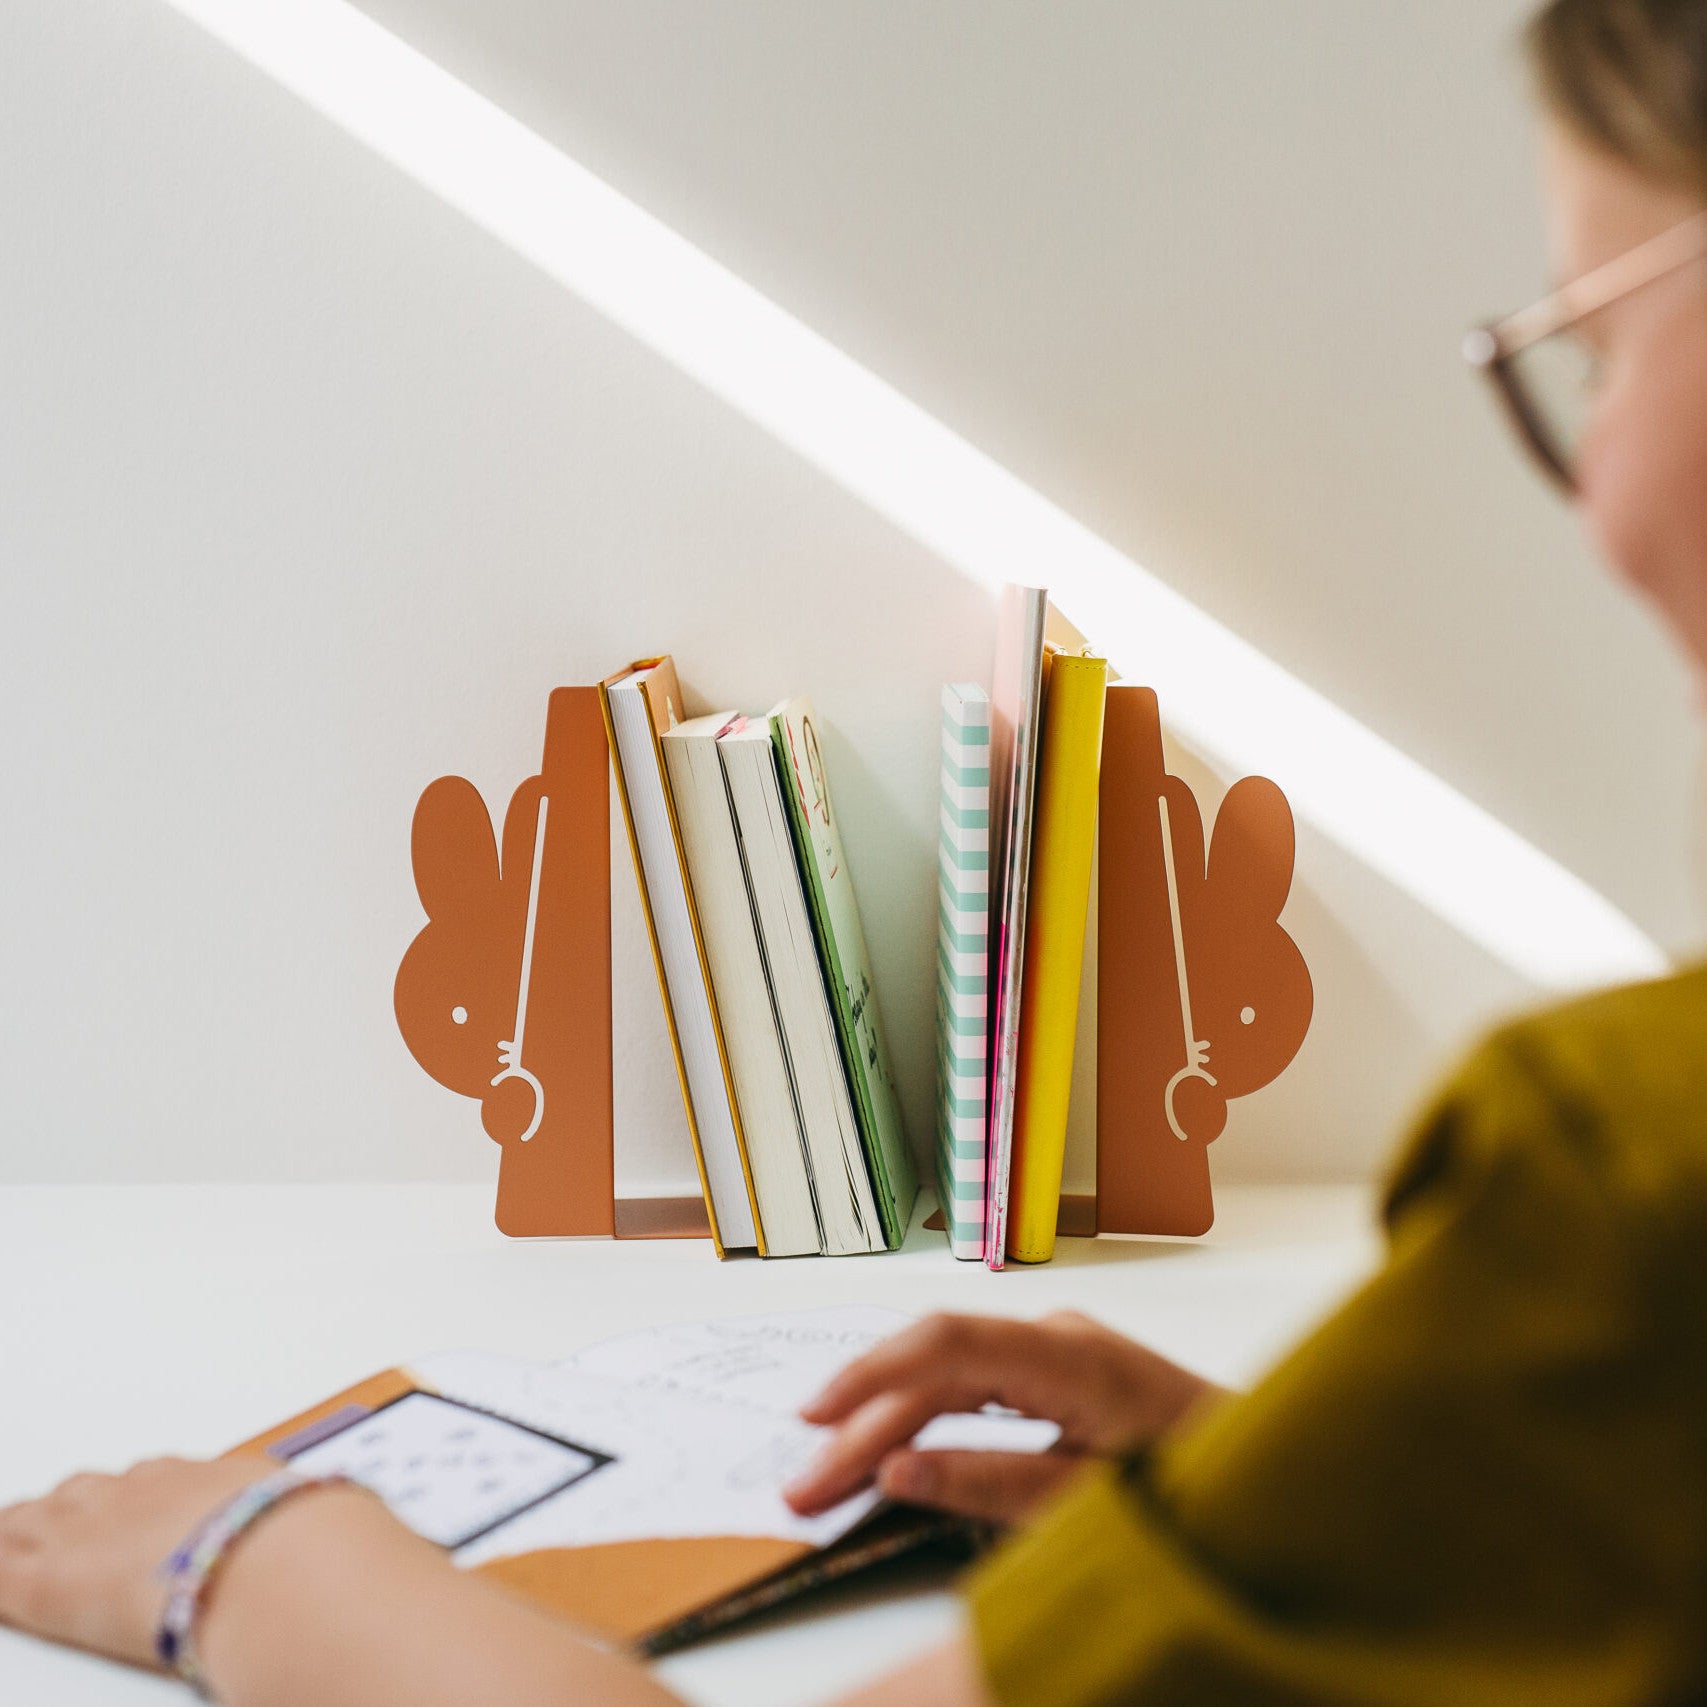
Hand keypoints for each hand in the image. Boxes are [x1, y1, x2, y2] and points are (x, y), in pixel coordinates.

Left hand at [0, 1456, 359, 1670]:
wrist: (285, 1571)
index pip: (148, 1481)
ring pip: (30, 1523)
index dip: (132, 1502)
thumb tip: (342, 1526)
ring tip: (10, 1539)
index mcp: (203, 1477)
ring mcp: (92, 1533)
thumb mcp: (314, 1515)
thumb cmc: (307, 1547)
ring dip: (20, 1534)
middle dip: (69, 1512)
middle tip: (56, 1530)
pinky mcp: (52, 1583)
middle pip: (84, 1494)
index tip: (130, 1516)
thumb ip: (304, 1521)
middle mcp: (143, 1494)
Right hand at [785, 1311, 1221, 1524]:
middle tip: (804, 1482)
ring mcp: (1059, 1347)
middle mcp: (1057, 1335)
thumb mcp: (1089, 1503)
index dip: (871, 1378)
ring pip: (949, 1370)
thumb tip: (895, 1472)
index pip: (946, 1346)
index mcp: (1069, 1356)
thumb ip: (990, 1484)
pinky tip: (890, 1438)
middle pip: (936, 1364)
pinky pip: (975, 1380)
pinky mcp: (1061, 1368)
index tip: (815, 1422)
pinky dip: (926, 1411)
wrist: (1274, 1474)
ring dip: (887, 1417)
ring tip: (827, 1463)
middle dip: (863, 1421)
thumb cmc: (1196, 1487)